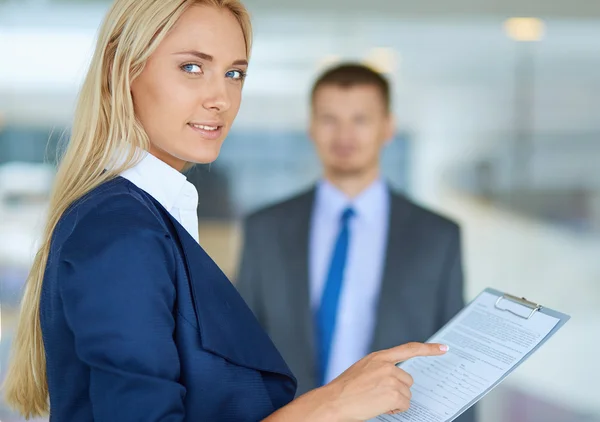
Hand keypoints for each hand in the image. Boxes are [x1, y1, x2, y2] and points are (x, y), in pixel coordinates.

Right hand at [322, 342, 447, 420]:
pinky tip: (379, 407)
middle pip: (408, 380)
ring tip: (374, 401)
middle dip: (398, 390)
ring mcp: (390, 378)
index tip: (443, 348)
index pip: (408, 349)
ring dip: (395, 400)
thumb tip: (394, 380)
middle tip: (379, 395)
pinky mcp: (393, 393)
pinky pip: (404, 405)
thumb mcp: (361, 370)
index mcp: (378, 357)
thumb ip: (379, 369)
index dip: (428, 349)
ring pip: (406, 394)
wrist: (333, 401)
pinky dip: (394, 409)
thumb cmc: (343, 390)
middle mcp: (386, 365)